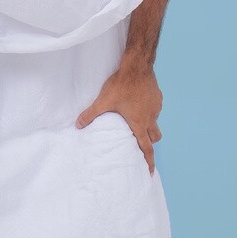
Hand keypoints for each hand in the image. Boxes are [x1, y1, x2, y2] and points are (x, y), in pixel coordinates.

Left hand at [75, 59, 163, 174]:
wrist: (137, 67)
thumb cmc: (121, 85)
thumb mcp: (103, 101)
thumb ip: (90, 114)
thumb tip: (78, 125)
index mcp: (139, 123)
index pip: (147, 148)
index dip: (149, 161)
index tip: (150, 171)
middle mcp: (150, 117)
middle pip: (155, 137)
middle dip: (150, 143)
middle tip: (143, 144)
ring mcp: (156, 107)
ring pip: (156, 122)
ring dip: (150, 125)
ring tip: (138, 121)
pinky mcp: (158, 97)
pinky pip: (156, 109)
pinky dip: (150, 111)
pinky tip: (140, 103)